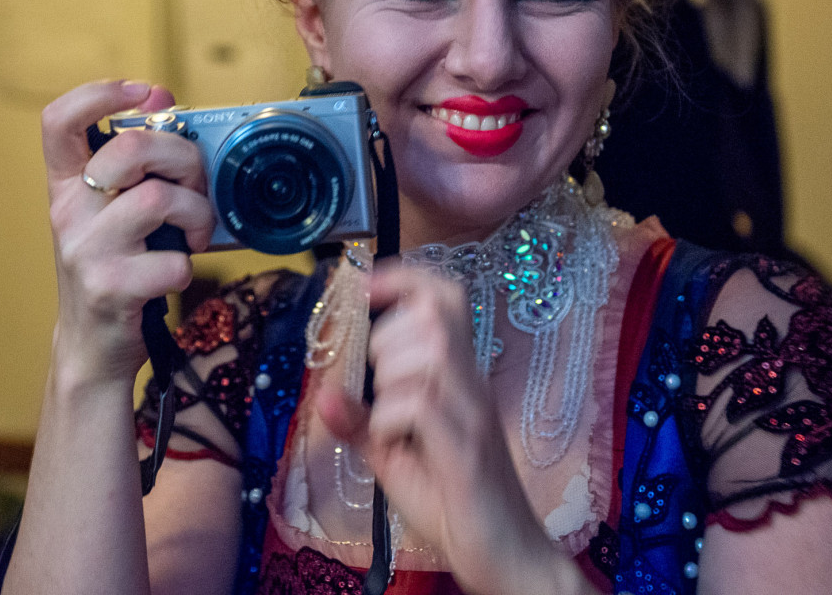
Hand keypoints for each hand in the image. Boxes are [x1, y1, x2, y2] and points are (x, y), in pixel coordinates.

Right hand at [42, 79, 216, 388]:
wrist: (92, 345)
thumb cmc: (116, 263)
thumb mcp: (116, 208)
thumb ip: (137, 158)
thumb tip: (161, 96)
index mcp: (67, 185)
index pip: (59, 121)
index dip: (99, 94)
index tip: (144, 92)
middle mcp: (68, 213)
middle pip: (132, 150)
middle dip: (184, 159)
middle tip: (195, 187)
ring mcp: (86, 252)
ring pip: (160, 199)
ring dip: (197, 215)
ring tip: (195, 235)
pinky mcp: (111, 289)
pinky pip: (174, 261)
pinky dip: (190, 266)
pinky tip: (177, 273)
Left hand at [315, 266, 584, 594]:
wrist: (506, 556)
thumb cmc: (453, 500)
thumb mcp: (395, 456)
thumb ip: (363, 423)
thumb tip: (326, 394)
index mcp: (458, 375)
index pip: (445, 297)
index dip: (406, 276)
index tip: (366, 284)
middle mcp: (472, 384)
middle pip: (436, 314)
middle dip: (388, 335)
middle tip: (378, 383)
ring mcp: (473, 414)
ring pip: (430, 351)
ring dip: (390, 375)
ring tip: (386, 417)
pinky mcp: (467, 452)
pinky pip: (422, 405)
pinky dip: (389, 418)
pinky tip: (391, 444)